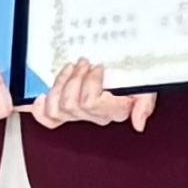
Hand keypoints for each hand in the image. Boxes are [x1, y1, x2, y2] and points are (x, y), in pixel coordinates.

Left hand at [24, 58, 154, 131]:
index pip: (91, 103)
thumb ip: (145, 103)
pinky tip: (40, 98)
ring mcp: (78, 114)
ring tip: (70, 69)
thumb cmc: (135, 73)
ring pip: (58, 108)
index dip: (90, 83)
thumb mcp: (147, 83)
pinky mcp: (63, 110)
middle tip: (82, 64)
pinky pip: (47, 119)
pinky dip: (40, 110)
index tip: (98, 66)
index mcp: (113, 110)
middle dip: (74, 79)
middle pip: (72, 104)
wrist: (124, 64)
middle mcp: (95, 115)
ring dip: (61, 84)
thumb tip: (138, 124)